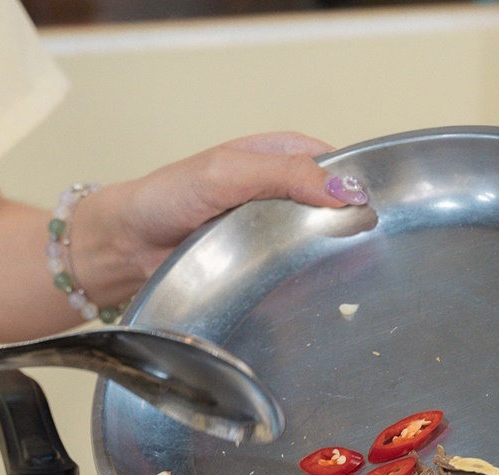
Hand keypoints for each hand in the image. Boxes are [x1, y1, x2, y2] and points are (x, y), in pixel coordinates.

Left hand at [78, 132, 367, 301]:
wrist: (123, 246)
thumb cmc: (164, 198)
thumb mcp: (227, 172)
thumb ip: (285, 175)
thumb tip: (346, 189)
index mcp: (279, 156)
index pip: (337, 167)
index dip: (357, 186)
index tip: (375, 211)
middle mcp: (280, 194)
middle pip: (332, 209)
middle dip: (348, 226)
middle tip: (366, 249)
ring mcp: (269, 233)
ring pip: (314, 244)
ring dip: (326, 259)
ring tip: (349, 276)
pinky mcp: (257, 267)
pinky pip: (289, 274)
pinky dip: (300, 283)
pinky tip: (313, 294)